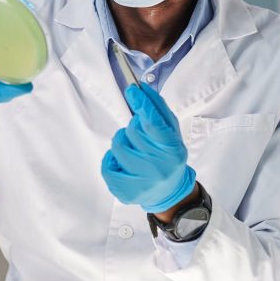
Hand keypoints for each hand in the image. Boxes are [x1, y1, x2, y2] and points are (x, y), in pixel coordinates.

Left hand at [101, 82, 195, 212]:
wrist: (170, 192)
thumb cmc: (169, 156)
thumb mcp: (172, 132)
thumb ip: (158, 109)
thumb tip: (143, 88)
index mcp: (172, 150)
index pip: (153, 123)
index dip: (141, 104)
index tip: (132, 90)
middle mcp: (158, 167)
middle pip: (133, 131)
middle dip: (133, 126)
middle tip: (140, 132)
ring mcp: (141, 182)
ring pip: (118, 145)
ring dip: (122, 141)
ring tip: (133, 149)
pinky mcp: (125, 192)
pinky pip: (107, 165)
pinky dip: (112, 159)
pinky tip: (123, 162)